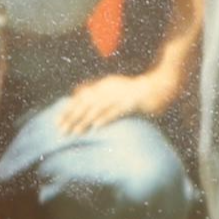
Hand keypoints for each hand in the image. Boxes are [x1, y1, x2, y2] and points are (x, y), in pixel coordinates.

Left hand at [54, 67, 175, 134]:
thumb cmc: (138, 93)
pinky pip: (116, 111)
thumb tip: (83, 102)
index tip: (57, 122)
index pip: (82, 98)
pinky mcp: (132, 102)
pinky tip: (96, 127)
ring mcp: (121, 95)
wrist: (161, 86)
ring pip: (98, 109)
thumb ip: (102, 96)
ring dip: (85, 121)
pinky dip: (105, 119)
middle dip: (72, 118)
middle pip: (86, 104)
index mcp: (104, 86)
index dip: (68, 110)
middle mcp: (110, 89)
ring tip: (74, 133)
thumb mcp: (116, 91)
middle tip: (61, 132)